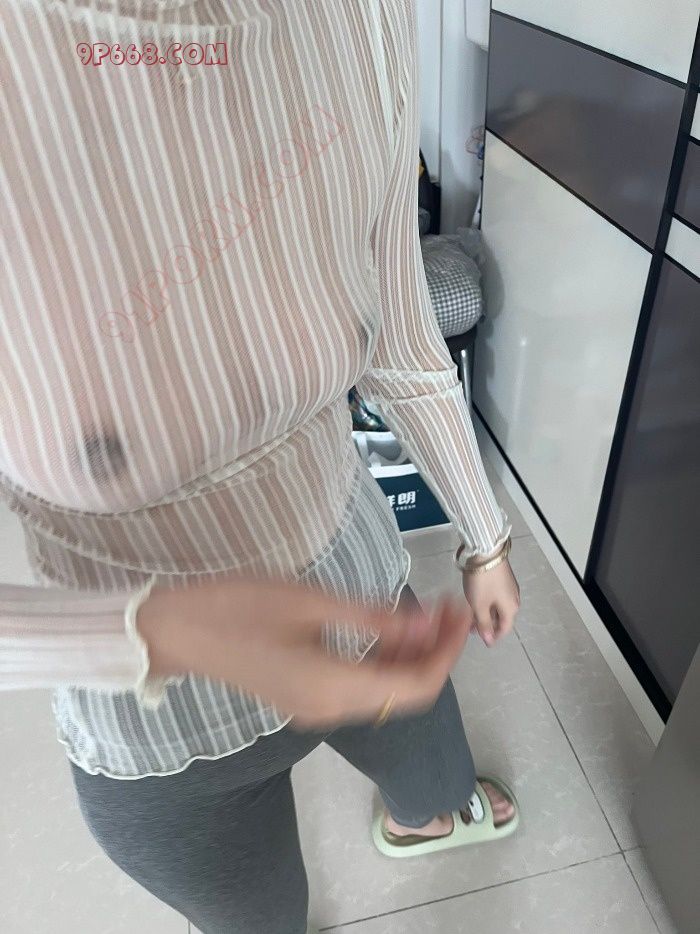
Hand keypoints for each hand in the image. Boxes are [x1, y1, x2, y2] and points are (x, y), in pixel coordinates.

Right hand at [137, 577, 471, 728]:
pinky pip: (360, 684)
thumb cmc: (238, 607)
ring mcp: (317, 706)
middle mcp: (332, 709)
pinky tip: (393, 627)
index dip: (446, 654)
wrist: (177, 631)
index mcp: (335, 688)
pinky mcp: (305, 695)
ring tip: (428, 610)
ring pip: (384, 689)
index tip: (461, 613)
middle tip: (448, 606)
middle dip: (434, 652)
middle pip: (404, 692)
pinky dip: (384, 659)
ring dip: (411, 655)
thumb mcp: (311, 601)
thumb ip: (373, 617)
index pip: (416, 686)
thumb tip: (427, 623)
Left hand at [462, 559, 519, 647]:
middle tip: (472, 629)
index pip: (504, 629)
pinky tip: (477, 601)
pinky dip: (488, 603)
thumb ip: (484, 624)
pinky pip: (497, 597)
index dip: (493, 637)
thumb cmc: (482, 581)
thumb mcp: (479, 606)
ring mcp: (510, 588)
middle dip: (488, 625)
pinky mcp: (504, 578)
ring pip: (498, 607)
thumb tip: (489, 640)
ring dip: (486, 613)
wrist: (486, 552)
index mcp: (511, 609)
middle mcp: (514, 600)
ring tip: (471, 615)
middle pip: (502, 618)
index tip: (483, 641)